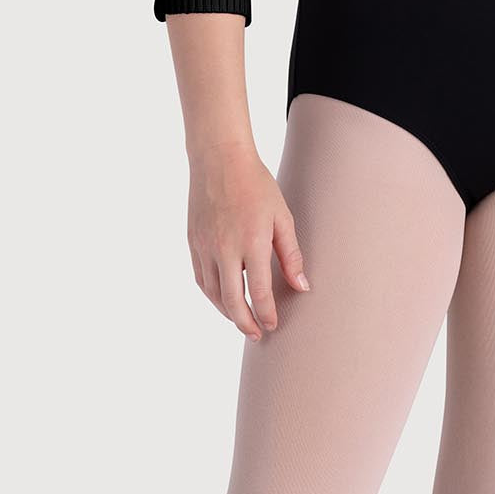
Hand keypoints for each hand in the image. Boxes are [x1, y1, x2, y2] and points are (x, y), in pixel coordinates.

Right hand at [187, 141, 310, 341]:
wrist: (220, 159)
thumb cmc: (256, 185)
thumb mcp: (281, 216)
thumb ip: (291, 254)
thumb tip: (302, 287)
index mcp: (251, 242)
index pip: (258, 292)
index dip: (267, 314)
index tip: (273, 325)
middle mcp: (225, 249)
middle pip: (232, 302)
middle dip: (246, 323)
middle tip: (257, 334)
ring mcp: (205, 247)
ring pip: (213, 294)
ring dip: (228, 312)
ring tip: (242, 319)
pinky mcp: (192, 243)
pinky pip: (200, 279)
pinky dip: (212, 295)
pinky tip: (222, 298)